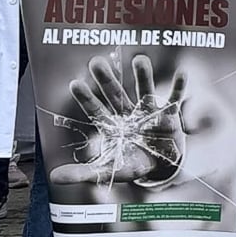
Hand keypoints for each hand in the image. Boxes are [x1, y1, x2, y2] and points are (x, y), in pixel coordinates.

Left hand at [48, 54, 186, 188]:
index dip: (86, 99)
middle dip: (107, 80)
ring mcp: (149, 112)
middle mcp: (129, 113)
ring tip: (140, 59)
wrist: (160, 164)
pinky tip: (182, 73)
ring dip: (143, 76)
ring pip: (145, 91)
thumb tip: (53, 177)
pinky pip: (175, 100)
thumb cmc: (131, 163)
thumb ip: (82, 173)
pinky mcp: (169, 116)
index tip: (74, 83)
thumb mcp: (108, 170)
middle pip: (116, 94)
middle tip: (95, 62)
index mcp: (113, 125)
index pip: (96, 110)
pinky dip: (179, 87)